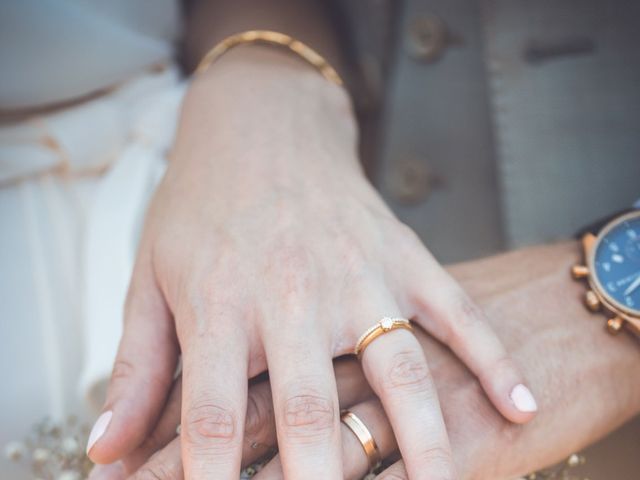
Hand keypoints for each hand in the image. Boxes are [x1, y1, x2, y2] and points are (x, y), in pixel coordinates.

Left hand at [91, 242, 639, 479]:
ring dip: (424, 440)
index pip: (212, 415)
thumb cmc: (201, 206)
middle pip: (307, 407)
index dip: (209, 479)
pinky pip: (456, 311)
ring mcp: (357, 274)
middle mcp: (292, 294)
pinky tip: (521, 404)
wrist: (261, 125)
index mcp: (221, 304)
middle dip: (317, 479)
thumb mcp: (150, 278)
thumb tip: (104, 451)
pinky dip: (491, 358)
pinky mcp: (401, 256)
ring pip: (399, 369)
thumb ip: (137, 366)